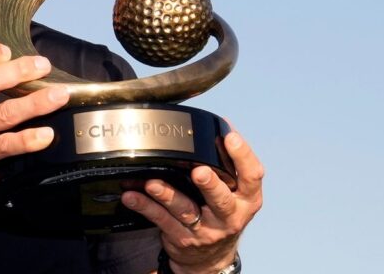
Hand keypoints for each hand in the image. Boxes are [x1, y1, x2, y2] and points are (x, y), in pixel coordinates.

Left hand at [121, 130, 262, 273]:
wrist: (211, 258)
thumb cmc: (221, 213)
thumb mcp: (234, 192)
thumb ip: (227, 164)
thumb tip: (220, 125)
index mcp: (247, 199)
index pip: (252, 176)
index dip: (243, 156)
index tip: (229, 137)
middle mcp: (229, 216)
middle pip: (221, 200)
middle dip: (210, 185)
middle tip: (199, 172)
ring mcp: (206, 230)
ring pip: (186, 211)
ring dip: (167, 195)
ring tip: (152, 184)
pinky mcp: (182, 238)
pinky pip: (161, 220)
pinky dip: (145, 206)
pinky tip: (131, 196)